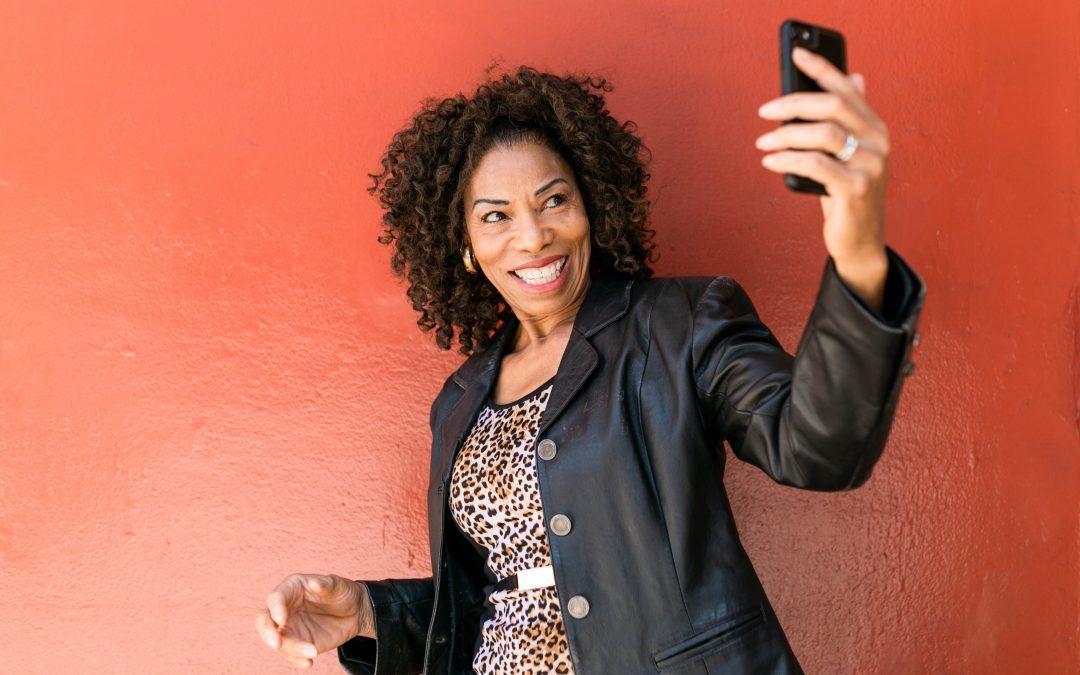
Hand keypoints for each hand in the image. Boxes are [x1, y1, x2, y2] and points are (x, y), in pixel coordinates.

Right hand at [254, 573, 372, 669]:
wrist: (355, 612)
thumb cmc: (343, 592)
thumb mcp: (338, 585)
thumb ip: (326, 584)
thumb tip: (314, 583)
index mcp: (291, 589)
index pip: (275, 598)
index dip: (275, 608)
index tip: (282, 619)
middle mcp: (285, 609)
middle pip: (264, 622)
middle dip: (267, 633)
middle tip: (276, 644)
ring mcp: (290, 628)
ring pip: (279, 641)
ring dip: (293, 649)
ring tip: (314, 651)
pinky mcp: (299, 643)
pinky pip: (292, 655)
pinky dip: (298, 660)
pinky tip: (308, 663)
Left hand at [755, 45, 890, 265]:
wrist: (860, 240)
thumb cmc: (846, 194)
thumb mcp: (848, 154)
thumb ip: (849, 120)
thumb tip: (854, 76)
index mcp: (875, 128)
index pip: (848, 88)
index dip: (822, 68)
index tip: (796, 54)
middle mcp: (877, 142)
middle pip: (832, 106)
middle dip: (793, 104)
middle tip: (765, 111)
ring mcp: (870, 165)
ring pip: (822, 134)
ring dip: (785, 135)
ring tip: (763, 142)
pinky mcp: (855, 189)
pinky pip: (815, 164)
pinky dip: (787, 159)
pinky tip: (770, 161)